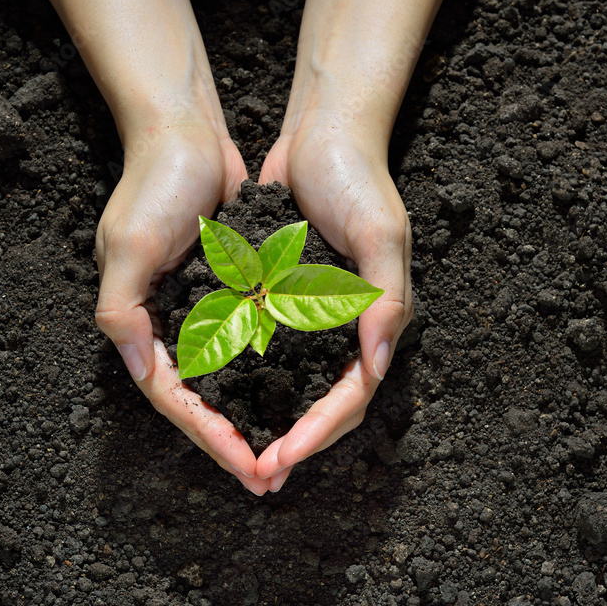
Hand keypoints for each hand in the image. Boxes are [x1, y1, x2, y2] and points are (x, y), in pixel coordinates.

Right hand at [95, 120, 272, 494]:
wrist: (184, 131)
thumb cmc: (155, 183)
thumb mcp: (129, 245)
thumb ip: (122, 312)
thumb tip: (144, 374)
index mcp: (143, 323)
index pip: (178, 399)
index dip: (212, 438)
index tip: (251, 467)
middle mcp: (174, 323)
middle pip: (206, 400)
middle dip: (237, 441)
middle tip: (273, 478)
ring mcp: (206, 308)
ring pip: (233, 379)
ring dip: (258, 415)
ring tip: (289, 450)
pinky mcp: (234, 289)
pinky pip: (254, 342)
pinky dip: (272, 371)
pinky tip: (300, 392)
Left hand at [253, 119, 412, 489]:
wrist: (325, 133)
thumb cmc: (359, 179)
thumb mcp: (381, 233)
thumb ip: (384, 299)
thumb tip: (374, 367)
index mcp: (378, 318)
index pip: (351, 394)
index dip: (317, 432)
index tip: (279, 459)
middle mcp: (349, 324)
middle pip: (326, 403)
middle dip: (295, 442)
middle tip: (255, 473)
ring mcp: (316, 313)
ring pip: (298, 385)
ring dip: (272, 420)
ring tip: (239, 452)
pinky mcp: (286, 296)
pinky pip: (272, 349)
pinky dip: (252, 378)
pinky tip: (222, 396)